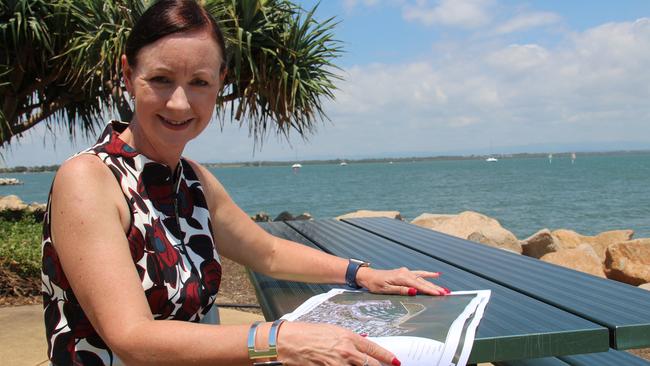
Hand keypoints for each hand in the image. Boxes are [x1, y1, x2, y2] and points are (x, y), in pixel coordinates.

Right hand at [277, 322, 399, 365]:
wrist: (288, 341)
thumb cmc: (308, 333)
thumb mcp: (332, 331)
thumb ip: (349, 340)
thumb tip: (362, 348)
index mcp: (348, 338)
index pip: (374, 349)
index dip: (387, 357)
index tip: (396, 362)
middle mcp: (346, 352)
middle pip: (370, 365)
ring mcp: (337, 364)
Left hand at [356, 267, 448, 295]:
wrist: (369, 276)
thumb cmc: (375, 284)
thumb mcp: (386, 289)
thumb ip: (401, 290)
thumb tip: (414, 291)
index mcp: (401, 277)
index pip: (418, 285)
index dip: (430, 290)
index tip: (439, 294)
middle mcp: (405, 273)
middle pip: (423, 281)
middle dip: (435, 288)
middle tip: (447, 293)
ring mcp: (406, 272)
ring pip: (422, 278)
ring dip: (433, 283)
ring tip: (444, 288)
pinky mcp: (405, 273)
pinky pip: (419, 274)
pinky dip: (427, 274)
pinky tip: (435, 275)